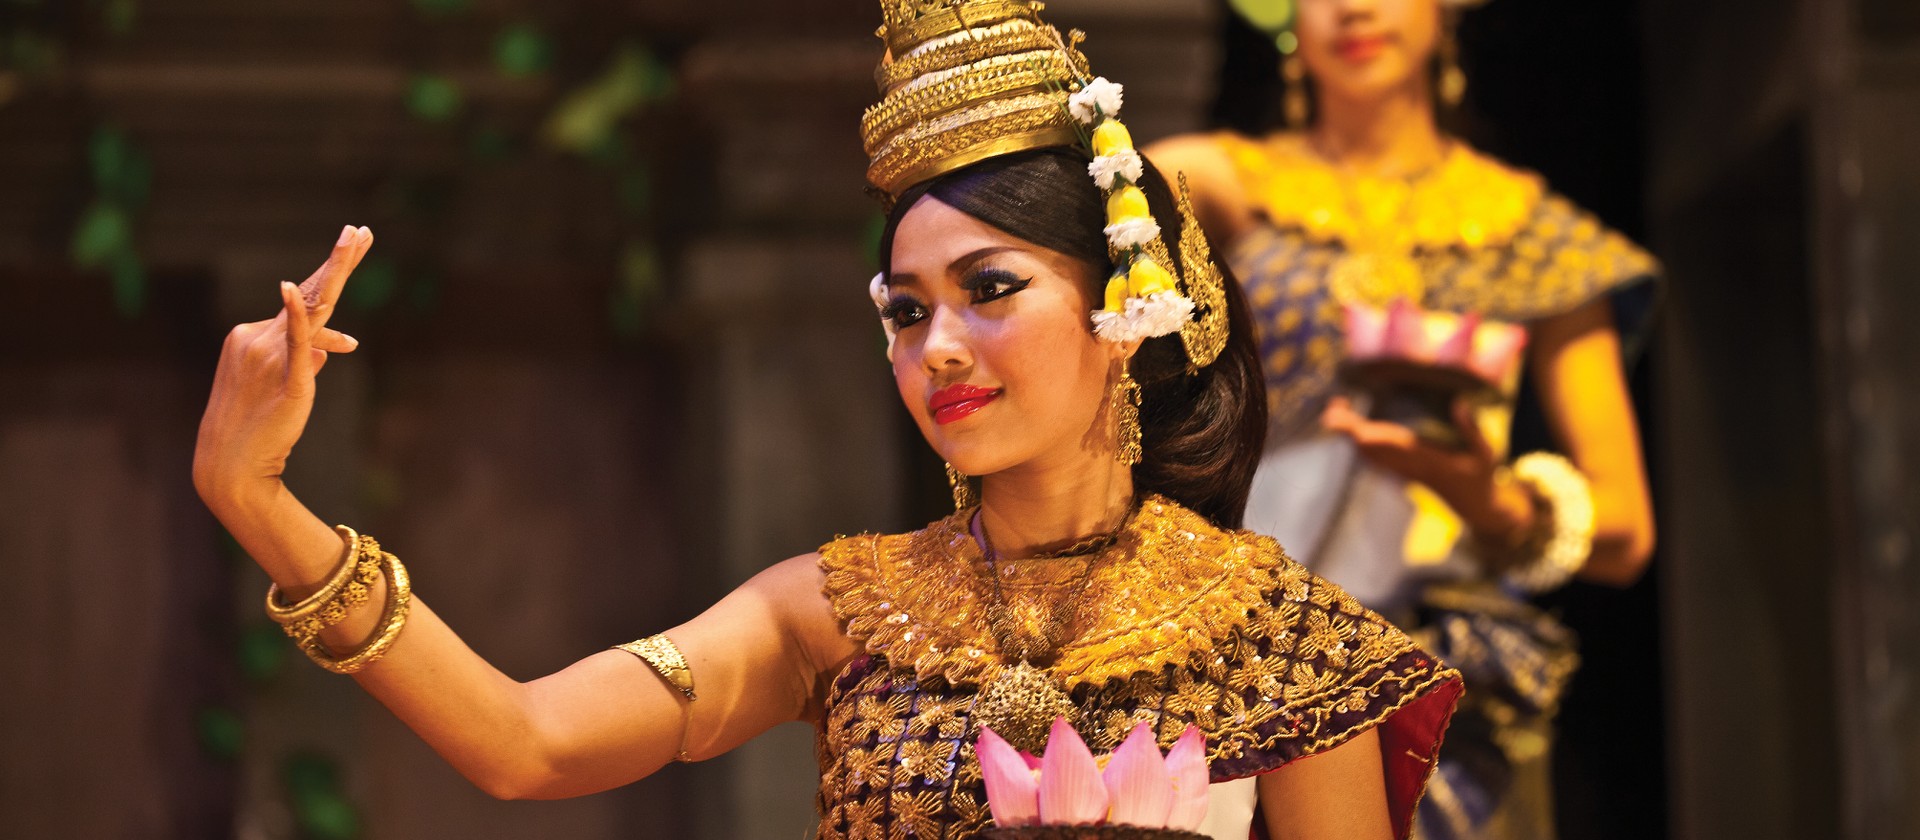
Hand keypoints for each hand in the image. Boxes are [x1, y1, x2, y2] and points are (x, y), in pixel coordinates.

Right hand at [194, 226, 371, 517]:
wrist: (231, 465)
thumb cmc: (256, 429)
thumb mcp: (282, 386)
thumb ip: (303, 361)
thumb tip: (329, 349)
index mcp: (252, 336)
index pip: (301, 302)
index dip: (328, 274)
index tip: (351, 245)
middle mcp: (257, 337)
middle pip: (307, 292)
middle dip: (338, 260)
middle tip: (362, 231)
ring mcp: (269, 354)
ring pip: (313, 309)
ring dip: (335, 270)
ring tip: (356, 240)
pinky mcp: (286, 377)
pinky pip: (295, 341)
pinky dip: (297, 316)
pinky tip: (291, 289)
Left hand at [1321, 394, 1532, 543]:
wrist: (1475, 507)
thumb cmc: (1481, 477)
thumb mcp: (1485, 453)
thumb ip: (1471, 429)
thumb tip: (1458, 403)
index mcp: (1426, 460)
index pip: (1389, 445)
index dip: (1366, 434)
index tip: (1349, 421)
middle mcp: (1409, 465)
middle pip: (1370, 448)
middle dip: (1350, 429)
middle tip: (1336, 404)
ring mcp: (1403, 470)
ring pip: (1369, 453)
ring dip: (1352, 433)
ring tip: (1339, 408)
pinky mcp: (1402, 472)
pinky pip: (1375, 458)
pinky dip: (1360, 442)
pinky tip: (1354, 427)